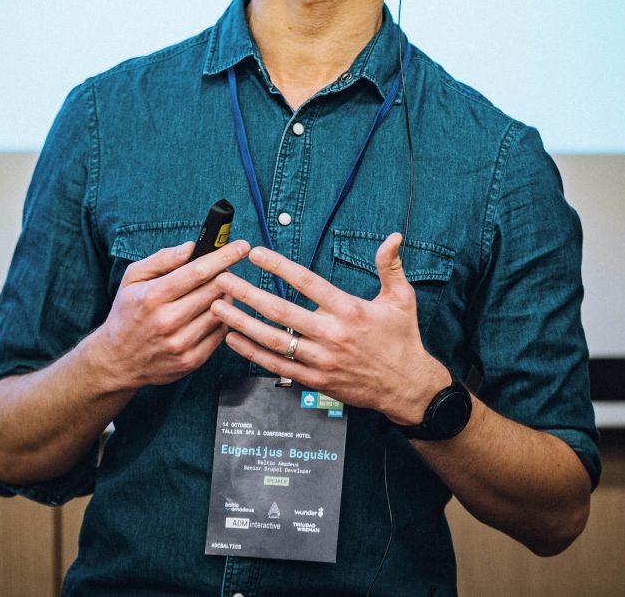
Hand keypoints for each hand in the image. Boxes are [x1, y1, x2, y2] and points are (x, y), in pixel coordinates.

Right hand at [96, 237, 249, 392]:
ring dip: (224, 297)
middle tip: (223, 270)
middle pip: (214, 290)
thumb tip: (191, 247)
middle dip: (225, 275)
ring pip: (221, 311)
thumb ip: (162, 259)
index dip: (224, 256)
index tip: (242, 246)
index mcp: (153, 296)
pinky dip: (220, 319)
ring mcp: (181, 344)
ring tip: (213, 291)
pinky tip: (210, 313)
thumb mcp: (133, 278)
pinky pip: (220, 333)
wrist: (117, 361)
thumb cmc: (127, 312)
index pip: (198, 271)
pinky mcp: (191, 361)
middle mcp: (168, 321)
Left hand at [211, 233, 449, 423]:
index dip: (279, 267)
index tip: (257, 254)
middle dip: (247, 294)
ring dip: (242, 322)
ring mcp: (320, 360)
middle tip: (222, 279)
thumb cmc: (402, 339)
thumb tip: (392, 236)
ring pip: (272, 340)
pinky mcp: (315, 380)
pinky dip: (252, 353)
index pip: (306, 282)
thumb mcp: (402, 298)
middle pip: (280, 311)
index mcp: (348, 310)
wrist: (407, 387)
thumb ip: (390, 265)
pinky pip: (276, 366)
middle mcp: (331, 335)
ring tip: (217, 307)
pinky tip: (233, 339)